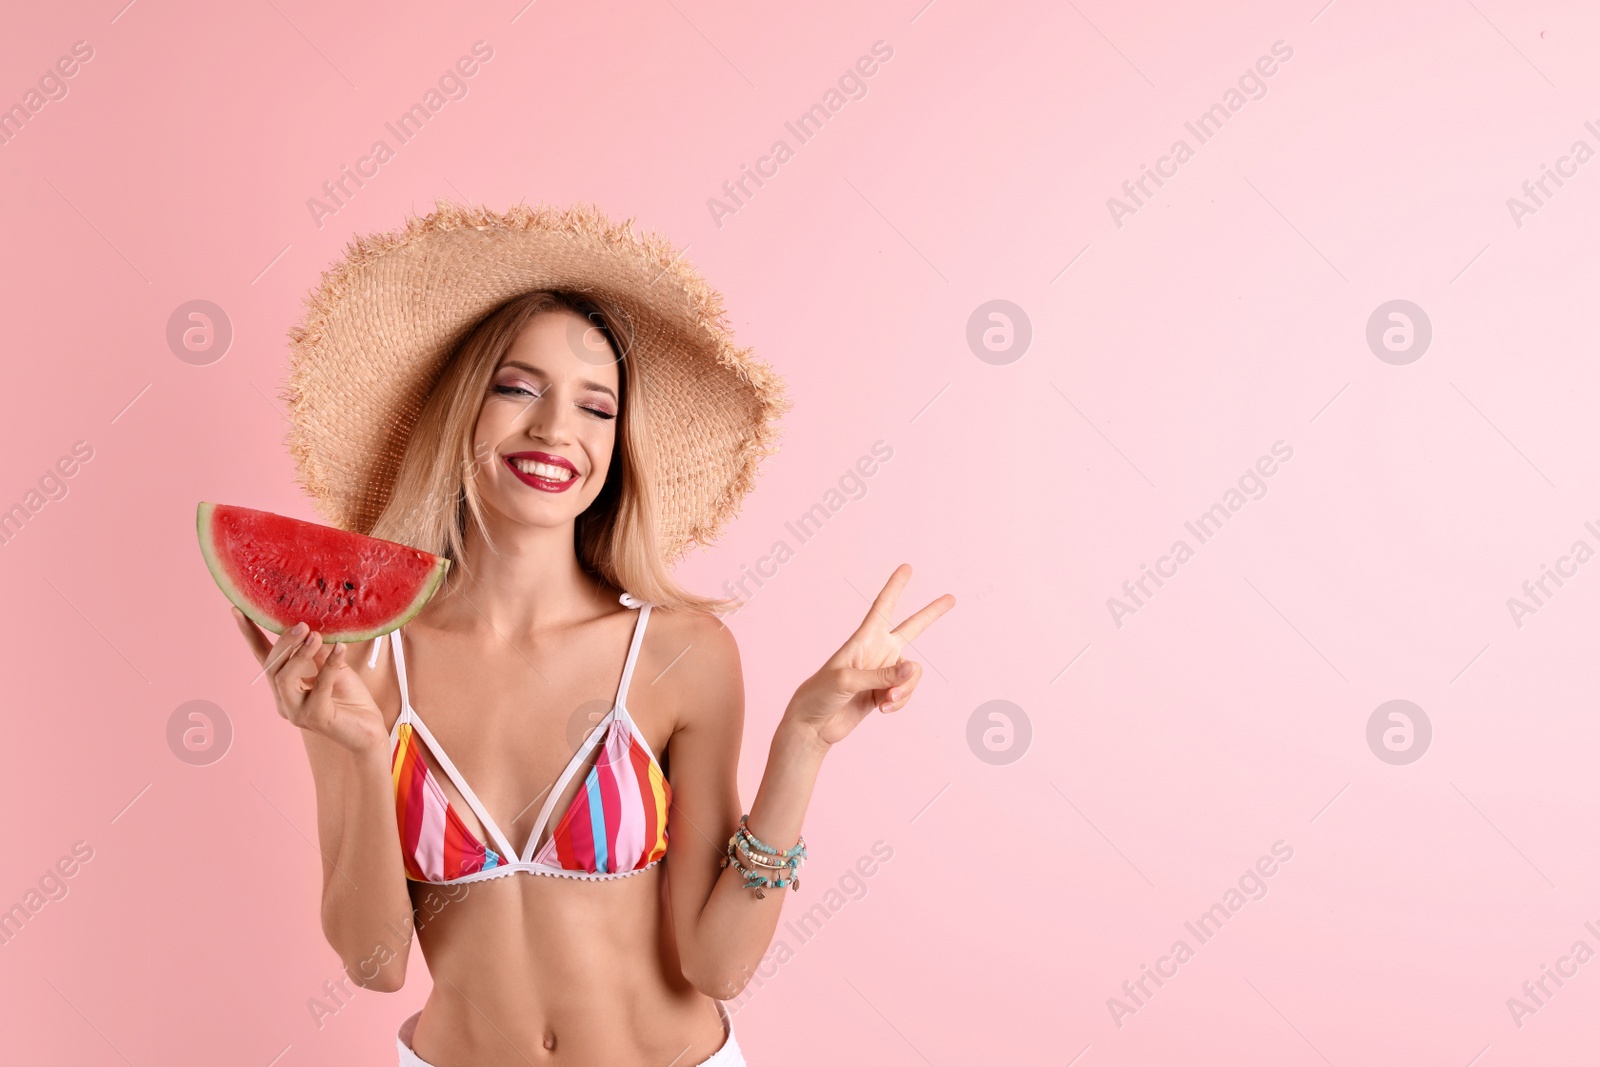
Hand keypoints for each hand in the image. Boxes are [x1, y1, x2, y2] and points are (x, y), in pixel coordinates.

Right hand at [233, 609, 387, 754]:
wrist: (370, 732)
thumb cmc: (351, 701)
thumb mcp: (334, 668)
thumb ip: (318, 652)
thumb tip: (309, 627)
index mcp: (285, 688)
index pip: (264, 659)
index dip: (250, 635)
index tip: (239, 611)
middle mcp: (285, 702)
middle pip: (272, 667)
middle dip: (283, 642)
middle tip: (302, 624)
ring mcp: (297, 713)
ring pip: (284, 678)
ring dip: (299, 653)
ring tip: (314, 635)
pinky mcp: (316, 718)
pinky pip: (320, 687)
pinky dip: (330, 664)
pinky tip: (341, 648)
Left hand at [783, 564, 954, 747]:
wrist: (812, 725)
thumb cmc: (820, 694)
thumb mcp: (848, 680)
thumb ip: (883, 676)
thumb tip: (914, 669)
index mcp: (864, 639)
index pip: (883, 607)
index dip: (895, 587)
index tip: (906, 567)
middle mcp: (877, 652)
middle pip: (911, 628)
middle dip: (931, 614)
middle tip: (951, 598)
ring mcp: (883, 673)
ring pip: (912, 674)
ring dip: (904, 689)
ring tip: (886, 701)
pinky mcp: (884, 694)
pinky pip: (904, 694)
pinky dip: (898, 703)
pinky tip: (883, 709)